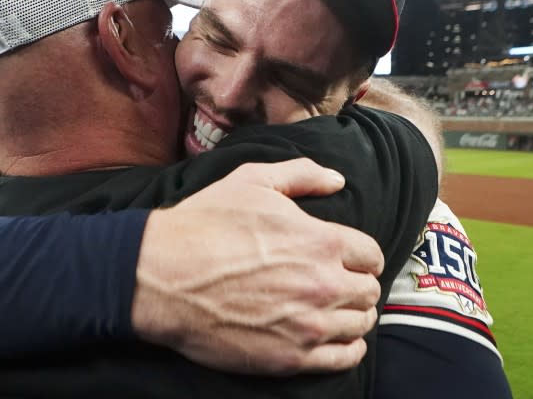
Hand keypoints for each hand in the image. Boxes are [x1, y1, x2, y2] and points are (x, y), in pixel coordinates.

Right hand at [132, 158, 383, 374]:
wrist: (161, 275)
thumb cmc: (203, 224)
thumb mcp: (250, 181)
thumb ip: (300, 174)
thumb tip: (337, 179)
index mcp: (320, 241)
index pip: (370, 254)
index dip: (358, 254)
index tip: (345, 258)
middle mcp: (323, 284)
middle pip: (369, 291)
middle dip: (356, 283)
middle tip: (335, 282)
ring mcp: (309, 325)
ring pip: (360, 324)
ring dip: (351, 315)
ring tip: (331, 309)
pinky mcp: (291, 357)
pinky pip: (344, 358)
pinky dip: (346, 348)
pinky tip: (331, 337)